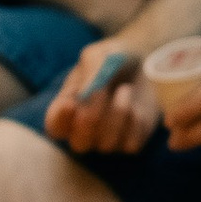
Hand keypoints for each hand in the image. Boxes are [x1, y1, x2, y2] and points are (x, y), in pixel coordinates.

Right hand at [45, 40, 162, 154]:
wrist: (146, 62)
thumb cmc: (113, 59)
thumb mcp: (98, 56)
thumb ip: (90, 73)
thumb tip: (85, 95)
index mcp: (66, 109)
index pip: (55, 125)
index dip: (61, 118)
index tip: (71, 102)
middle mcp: (84, 131)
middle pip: (79, 144)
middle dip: (90, 119)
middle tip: (101, 91)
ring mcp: (107, 139)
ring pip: (107, 144)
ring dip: (117, 115)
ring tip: (125, 89)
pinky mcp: (131, 141)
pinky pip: (131, 145)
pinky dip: (136, 124)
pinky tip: (137, 105)